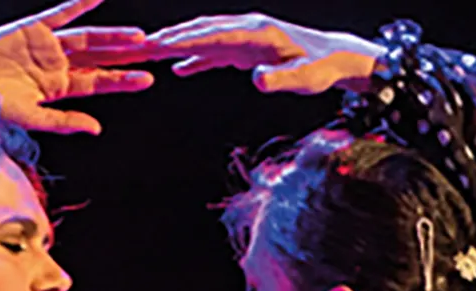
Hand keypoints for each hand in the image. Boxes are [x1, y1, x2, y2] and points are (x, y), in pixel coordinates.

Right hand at [0, 0, 154, 132]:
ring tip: (138, 36)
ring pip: (87, 38)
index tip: (148, 79)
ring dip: (111, 37)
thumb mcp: (32, 118)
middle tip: (155, 52)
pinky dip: (79, 4)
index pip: (98, 83)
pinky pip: (61, 14)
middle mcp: (57, 65)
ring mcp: (47, 45)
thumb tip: (96, 128)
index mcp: (58, 87)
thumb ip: (64, 121)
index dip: (122, 80)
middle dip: (125, 57)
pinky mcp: (34, 27)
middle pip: (99, 59)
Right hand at [136, 13, 383, 94]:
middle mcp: (248, 27)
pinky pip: (215, 49)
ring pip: (205, 37)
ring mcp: (246, 34)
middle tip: (139, 46)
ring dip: (178, 43)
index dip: (183, 41)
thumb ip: (280, 79)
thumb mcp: (304, 79)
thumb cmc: (321, 69)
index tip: (156, 45)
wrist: (336, 57)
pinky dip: (195, 57)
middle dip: (170, 37)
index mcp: (257, 32)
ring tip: (149, 52)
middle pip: (202, 31)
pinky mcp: (247, 46)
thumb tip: (257, 79)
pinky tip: (178, 68)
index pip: (212, 36)